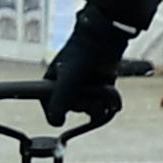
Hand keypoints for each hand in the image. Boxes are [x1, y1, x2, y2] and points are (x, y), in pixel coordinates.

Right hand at [39, 13, 131, 127]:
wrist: (106, 40)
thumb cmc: (81, 54)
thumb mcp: (68, 77)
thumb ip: (61, 98)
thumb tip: (55, 122)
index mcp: (50, 86)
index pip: (50, 109)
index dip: (60, 111)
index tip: (69, 102)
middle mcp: (67, 91)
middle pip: (75, 111)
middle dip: (84, 103)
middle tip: (87, 90)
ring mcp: (85, 91)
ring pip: (92, 111)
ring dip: (99, 103)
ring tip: (101, 90)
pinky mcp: (100, 91)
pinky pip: (106, 107)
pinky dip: (110, 103)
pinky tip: (112, 96)